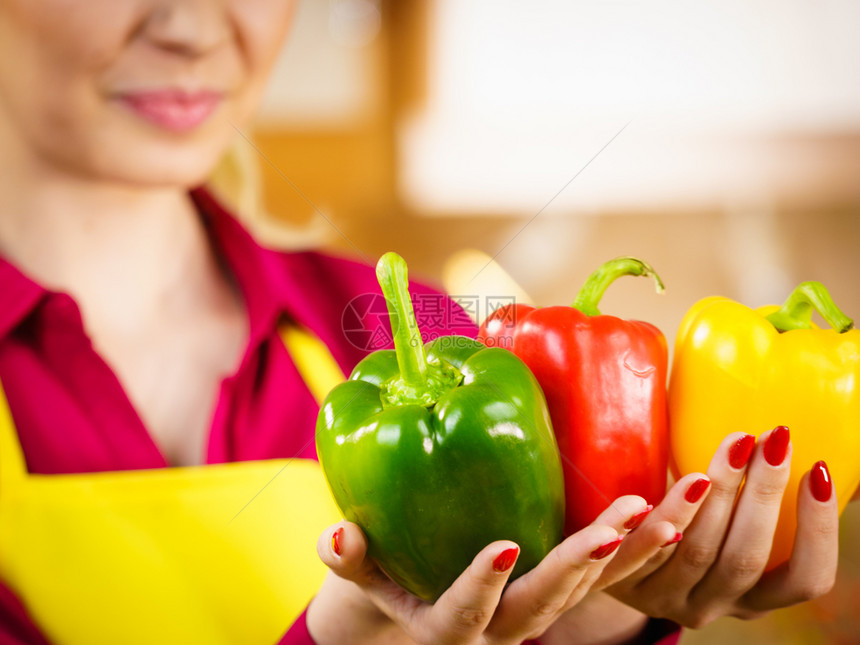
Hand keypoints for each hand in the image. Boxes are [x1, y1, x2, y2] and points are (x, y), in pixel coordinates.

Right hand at [307, 496, 678, 644]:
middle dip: (582, 566)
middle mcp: (505, 626)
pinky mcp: (569, 585)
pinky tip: (679, 505)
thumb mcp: (364, 573)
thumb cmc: (391, 578)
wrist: (426, 603)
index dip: (483, 584)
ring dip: (635, 552)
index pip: (468, 613)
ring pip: (596, 591)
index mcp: (452, 624)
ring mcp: (543, 607)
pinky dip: (647, 545)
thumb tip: (334, 534)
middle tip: (615, 526)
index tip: (504, 548)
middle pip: (549, 605)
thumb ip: (350, 557)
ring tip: (672, 507)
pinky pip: (615, 573)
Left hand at [601, 429, 838, 627]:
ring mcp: (666, 598)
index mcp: (754, 598)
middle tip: (773, 441)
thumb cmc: (690, 532)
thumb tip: (788, 444)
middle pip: (745, 560)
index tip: (817, 472)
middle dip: (764, 495)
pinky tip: (684, 479)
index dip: (817, 531)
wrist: (615, 564)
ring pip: (696, 550)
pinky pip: (645, 547)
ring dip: (720, 494)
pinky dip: (666, 512)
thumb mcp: (729, 533)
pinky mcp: (625, 582)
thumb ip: (754, 504)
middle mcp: (714, 605)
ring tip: (735, 445)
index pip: (803, 579)